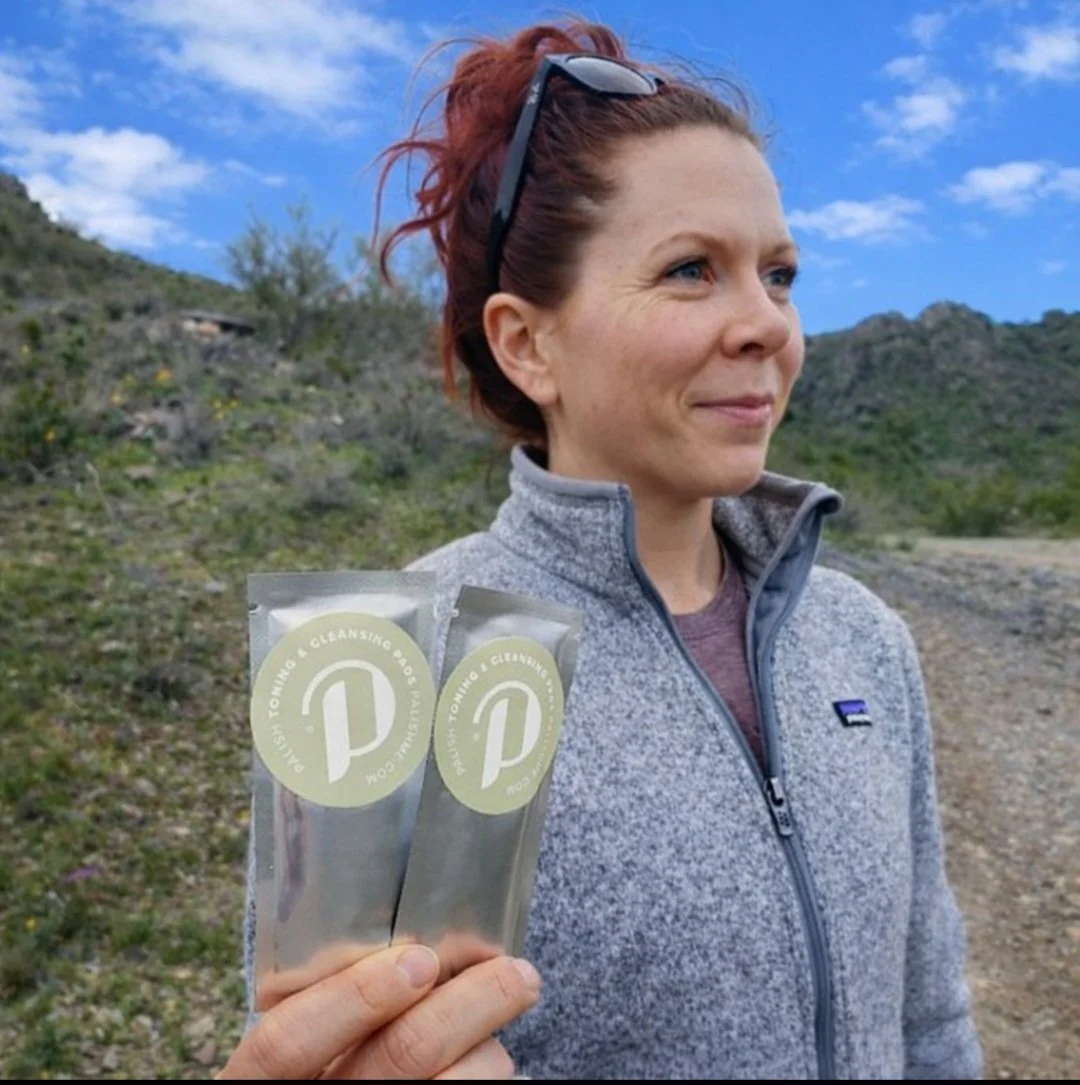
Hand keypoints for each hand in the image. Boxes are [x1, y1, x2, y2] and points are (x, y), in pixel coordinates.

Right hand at [217, 944, 539, 1079]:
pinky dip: (491, 1081)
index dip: (354, 998)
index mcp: (260, 1078)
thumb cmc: (313, 1068)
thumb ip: (329, 1000)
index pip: (287, 1041)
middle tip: (515, 973)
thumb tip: (415, 940)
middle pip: (398, 1058)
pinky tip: (498, 1063)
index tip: (419, 960)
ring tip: (498, 1025)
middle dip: (468, 1006)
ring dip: (488, 1049)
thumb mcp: (299, 1038)